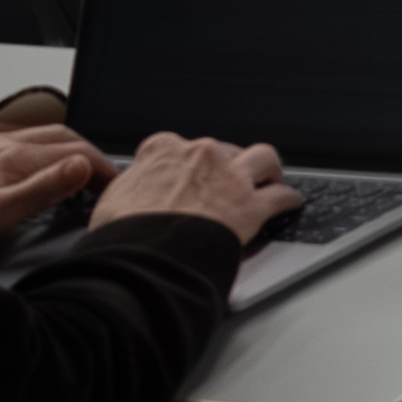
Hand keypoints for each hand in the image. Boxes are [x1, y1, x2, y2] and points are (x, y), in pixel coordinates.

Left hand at [0, 128, 105, 264]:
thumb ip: (44, 188)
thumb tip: (83, 167)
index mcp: (12, 158)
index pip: (76, 151)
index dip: (103, 168)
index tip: (116, 185)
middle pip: (60, 136)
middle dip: (89, 153)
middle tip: (103, 178)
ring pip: (37, 137)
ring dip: (64, 150)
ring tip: (75, 173)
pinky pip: (13, 143)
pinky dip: (37, 153)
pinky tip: (29, 170)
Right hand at [95, 132, 302, 245]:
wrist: (144, 256)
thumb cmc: (124, 232)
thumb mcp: (112, 200)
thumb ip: (130, 187)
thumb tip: (129, 193)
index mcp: (162, 151)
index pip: (175, 146)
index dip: (183, 161)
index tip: (185, 172)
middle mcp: (201, 154)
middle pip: (222, 150)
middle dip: (225, 166)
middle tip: (224, 184)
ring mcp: (230, 177)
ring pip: (263, 158)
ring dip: (266, 170)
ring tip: (267, 180)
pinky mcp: (251, 205)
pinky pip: (281, 196)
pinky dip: (287, 200)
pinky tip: (288, 204)